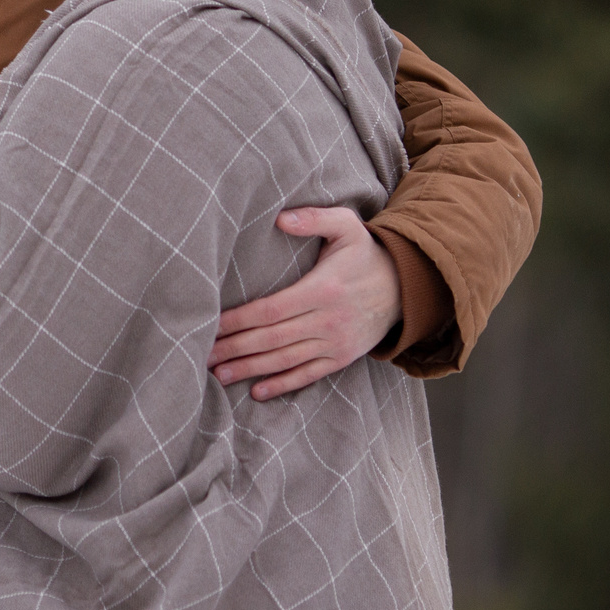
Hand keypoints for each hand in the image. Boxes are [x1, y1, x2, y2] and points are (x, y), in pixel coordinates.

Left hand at [209, 207, 399, 400]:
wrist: (406, 286)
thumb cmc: (366, 253)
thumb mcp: (347, 226)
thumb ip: (314, 219)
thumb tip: (280, 219)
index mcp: (322, 290)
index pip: (270, 309)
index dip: (239, 320)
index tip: (212, 325)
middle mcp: (327, 320)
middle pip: (271, 339)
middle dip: (235, 348)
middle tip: (203, 356)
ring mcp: (335, 342)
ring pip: (286, 360)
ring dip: (250, 369)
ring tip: (219, 375)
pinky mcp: (342, 357)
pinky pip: (309, 375)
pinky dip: (283, 384)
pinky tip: (257, 391)